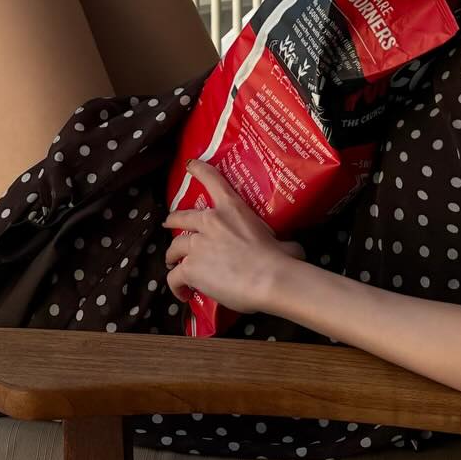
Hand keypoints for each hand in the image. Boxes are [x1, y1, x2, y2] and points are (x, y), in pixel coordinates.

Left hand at [163, 160, 305, 315]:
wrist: (269, 278)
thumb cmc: (280, 258)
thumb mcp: (280, 239)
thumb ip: (277, 240)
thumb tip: (290, 248)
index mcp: (232, 208)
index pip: (212, 180)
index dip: (199, 170)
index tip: (191, 165)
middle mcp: (210, 222)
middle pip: (181, 218)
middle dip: (173, 222)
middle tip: (170, 225)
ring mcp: (197, 245)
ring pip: (174, 248)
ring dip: (172, 256)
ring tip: (174, 265)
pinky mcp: (190, 268)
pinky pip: (174, 276)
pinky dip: (177, 286)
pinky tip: (184, 293)